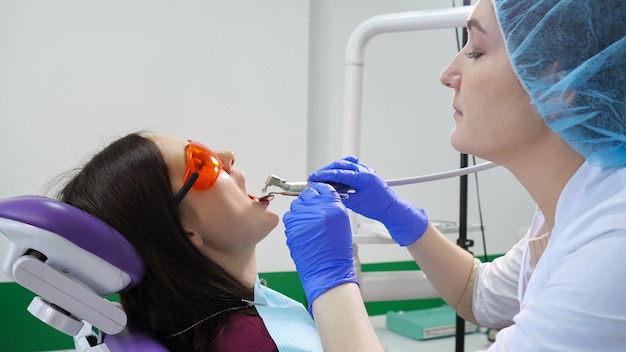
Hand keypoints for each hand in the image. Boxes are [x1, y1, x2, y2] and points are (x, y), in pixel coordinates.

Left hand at [283, 183, 357, 312]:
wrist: (327, 269)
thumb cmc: (336, 250)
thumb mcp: (341, 222)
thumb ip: (331, 206)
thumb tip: (320, 197)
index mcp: (334, 206)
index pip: (322, 188)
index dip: (318, 191)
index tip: (316, 193)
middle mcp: (318, 209)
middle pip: (307, 194)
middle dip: (308, 201)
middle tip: (311, 212)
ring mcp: (304, 217)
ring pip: (296, 205)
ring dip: (299, 212)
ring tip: (308, 225)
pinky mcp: (292, 226)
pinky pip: (289, 218)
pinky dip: (294, 222)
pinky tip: (302, 232)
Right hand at [309, 156, 427, 245]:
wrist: (391, 209)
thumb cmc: (378, 207)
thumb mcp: (356, 204)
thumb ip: (341, 197)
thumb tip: (328, 193)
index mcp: (363, 177)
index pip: (339, 173)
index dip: (324, 175)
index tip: (314, 177)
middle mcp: (364, 171)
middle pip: (340, 165)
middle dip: (327, 171)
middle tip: (316, 177)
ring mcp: (366, 170)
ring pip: (346, 163)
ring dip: (334, 168)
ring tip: (325, 176)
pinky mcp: (366, 173)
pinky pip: (352, 165)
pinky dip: (343, 168)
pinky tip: (338, 175)